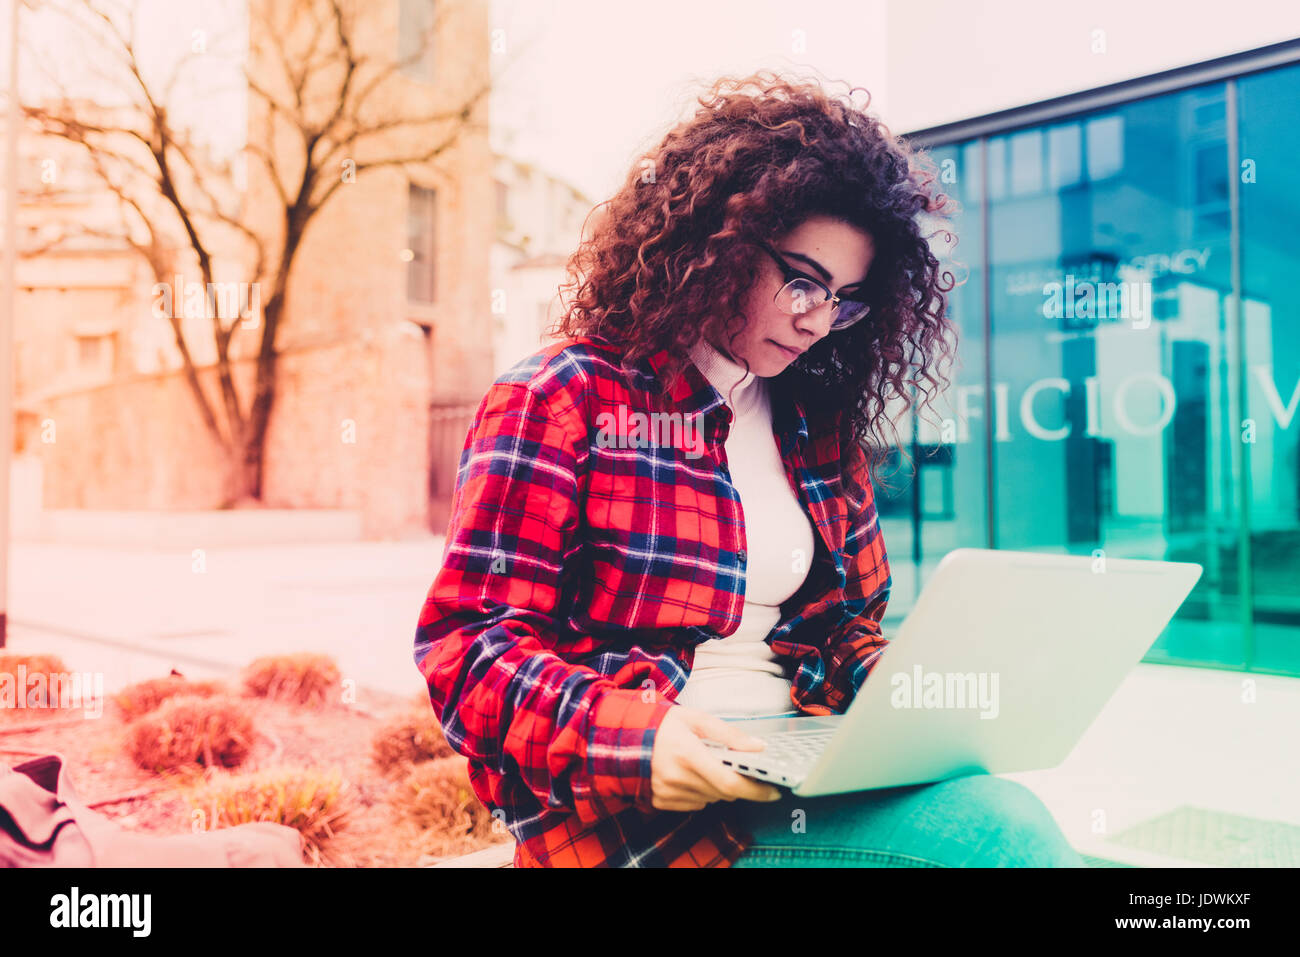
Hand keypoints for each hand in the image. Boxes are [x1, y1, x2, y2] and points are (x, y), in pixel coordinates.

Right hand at [649, 705, 784, 811]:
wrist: (624, 736)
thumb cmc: (662, 724)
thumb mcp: (696, 719)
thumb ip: (729, 734)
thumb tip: (758, 748)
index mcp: (688, 753)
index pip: (729, 782)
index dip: (756, 790)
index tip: (774, 791)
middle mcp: (676, 777)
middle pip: (723, 793)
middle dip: (738, 784)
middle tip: (739, 768)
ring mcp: (667, 793)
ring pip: (711, 800)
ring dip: (718, 787)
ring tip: (707, 765)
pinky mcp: (661, 802)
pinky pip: (695, 804)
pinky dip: (701, 793)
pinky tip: (692, 775)